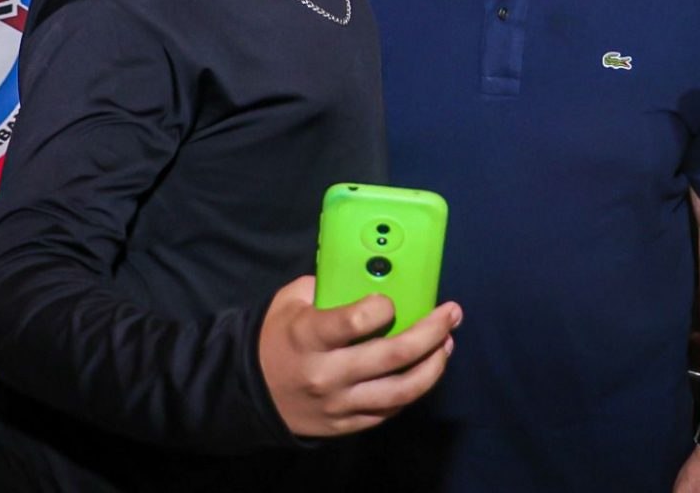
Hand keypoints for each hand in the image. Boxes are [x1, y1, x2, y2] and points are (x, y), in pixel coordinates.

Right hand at [257, 275, 461, 436]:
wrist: (247, 391)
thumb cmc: (276, 337)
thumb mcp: (290, 300)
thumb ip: (329, 285)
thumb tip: (371, 273)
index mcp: (309, 336)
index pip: (357, 322)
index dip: (383, 307)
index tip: (392, 301)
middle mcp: (327, 373)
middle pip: (394, 355)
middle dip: (432, 331)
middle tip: (451, 314)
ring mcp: (338, 404)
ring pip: (401, 391)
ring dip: (434, 365)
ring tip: (448, 344)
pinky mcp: (345, 425)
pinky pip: (389, 411)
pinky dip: (413, 390)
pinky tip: (424, 370)